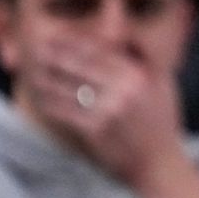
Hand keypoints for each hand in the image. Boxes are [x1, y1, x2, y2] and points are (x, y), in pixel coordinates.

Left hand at [26, 38, 188, 185]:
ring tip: (34, 73)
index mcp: (140, 74)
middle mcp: (125, 89)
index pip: (99, 50)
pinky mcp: (95, 130)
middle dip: (55, 55)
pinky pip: (64, 111)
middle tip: (37, 49)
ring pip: (68, 87)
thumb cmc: (161, 122)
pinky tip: (40, 98)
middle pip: (79, 65)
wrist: (160, 162)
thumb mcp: (164, 84)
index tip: (57, 37)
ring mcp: (109, 110)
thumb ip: (144, 59)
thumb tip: (122, 35)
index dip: (74, 42)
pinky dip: (49, 103)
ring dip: (47, 78)